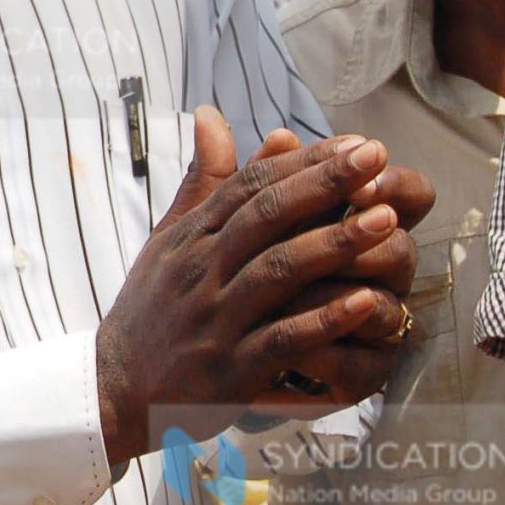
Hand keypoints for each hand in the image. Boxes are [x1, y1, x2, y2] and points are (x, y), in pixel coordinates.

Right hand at [93, 108, 418, 464]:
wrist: (116, 389)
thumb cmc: (152, 310)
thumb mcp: (167, 239)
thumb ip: (200, 181)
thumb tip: (212, 114)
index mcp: (191, 237)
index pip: (248, 185)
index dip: (302, 161)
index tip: (352, 143)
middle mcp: (201, 271)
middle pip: (266, 216)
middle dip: (324, 184)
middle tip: (375, 159)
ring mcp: (216, 320)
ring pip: (278, 271)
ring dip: (335, 244)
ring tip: (387, 221)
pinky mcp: (231, 369)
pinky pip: (283, 339)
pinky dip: (325, 319)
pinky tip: (367, 301)